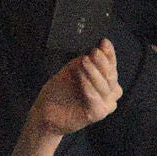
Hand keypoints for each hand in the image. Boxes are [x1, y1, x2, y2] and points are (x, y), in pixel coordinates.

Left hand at [10, 39, 121, 155]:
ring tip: (83, 62)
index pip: (111, 64)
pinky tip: (83, 81)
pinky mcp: (98, 114)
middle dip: (101, 62)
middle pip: (111, 74)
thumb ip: (84, 61)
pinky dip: (89, 89)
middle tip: (93, 52)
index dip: (109, 53)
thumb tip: (97, 48)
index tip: (103, 42)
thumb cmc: (59, 91)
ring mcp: (105, 104)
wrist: (45, 111)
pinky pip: (96, 100)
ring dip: (94, 73)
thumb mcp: (71, 70)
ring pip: (105, 86)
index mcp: (105, 80)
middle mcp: (109, 92)